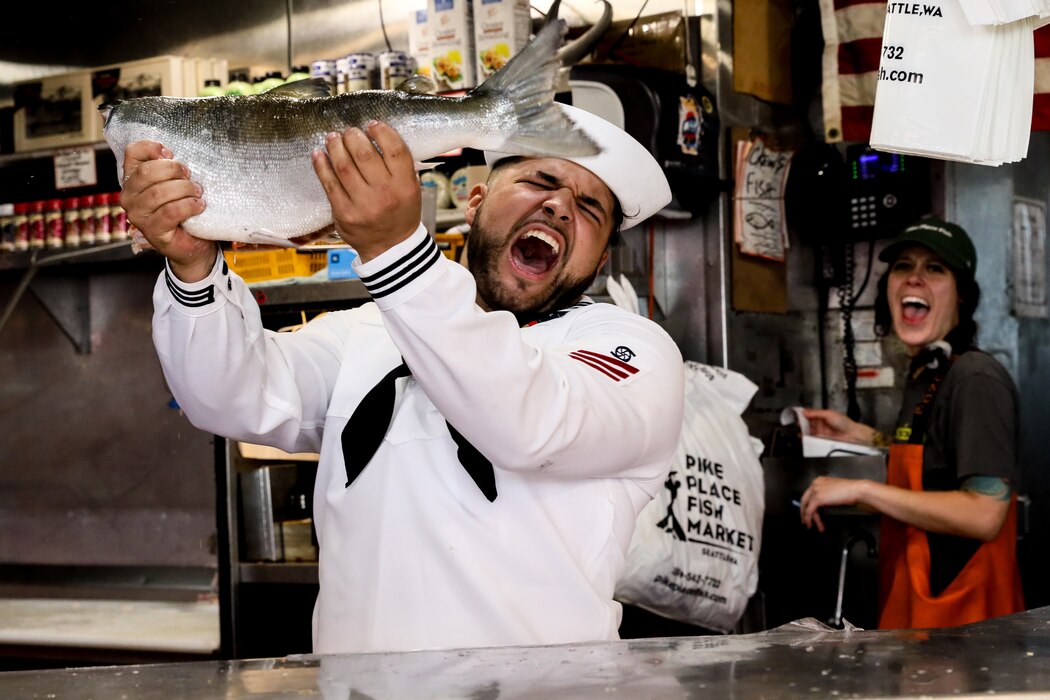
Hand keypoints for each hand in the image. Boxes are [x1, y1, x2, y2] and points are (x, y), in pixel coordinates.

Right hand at [120, 140, 214, 281]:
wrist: (194, 243)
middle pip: (146, 172)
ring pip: (158, 193)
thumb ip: (170, 169)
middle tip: (190, 177)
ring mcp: (137, 215)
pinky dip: (188, 206)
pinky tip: (198, 206)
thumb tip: (173, 155)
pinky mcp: (152, 231)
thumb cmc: (184, 209)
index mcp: (133, 180)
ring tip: (197, 193)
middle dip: (173, 170)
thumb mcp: (176, 183)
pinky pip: (170, 212)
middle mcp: (129, 196)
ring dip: (184, 190)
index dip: (152, 148)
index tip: (172, 154)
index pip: (133, 152)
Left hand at [312, 120, 420, 262]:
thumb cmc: (401, 214)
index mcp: (405, 186)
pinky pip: (329, 183)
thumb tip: (378, 135)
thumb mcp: (411, 189)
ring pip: (344, 166)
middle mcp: (385, 194)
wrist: (391, 248)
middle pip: (365, 154)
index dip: (381, 132)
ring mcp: (363, 205)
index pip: (394, 149)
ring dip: (335, 146)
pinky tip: (319, 154)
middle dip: (353, 136)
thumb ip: (400, 166)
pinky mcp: (344, 213)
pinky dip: (321, 165)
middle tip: (349, 131)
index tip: (372, 125)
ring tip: (333, 138)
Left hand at [799, 476, 867, 531]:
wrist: (856, 490)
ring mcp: (815, 490)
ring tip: (811, 525)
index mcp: (819, 480)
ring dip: (809, 518)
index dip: (807, 504)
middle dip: (803, 511)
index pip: (809, 493)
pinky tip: (811, 524)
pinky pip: (809, 511)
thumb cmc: (851, 490)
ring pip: (807, 507)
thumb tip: (824, 504)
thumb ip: (827, 494)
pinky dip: (809, 518)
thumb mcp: (835, 490)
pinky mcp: (818, 498)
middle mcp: (815, 484)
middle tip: (804, 520)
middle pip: (805, 500)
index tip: (807, 511)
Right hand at [800, 408, 876, 444]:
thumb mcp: (829, 414)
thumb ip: (816, 413)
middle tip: (796, 422)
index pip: (810, 413)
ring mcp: (821, 432)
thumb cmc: (845, 423)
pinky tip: (803, 436)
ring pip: (809, 430)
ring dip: (803, 430)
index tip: (797, 414)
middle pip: (808, 422)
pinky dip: (806, 437)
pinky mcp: (821, 439)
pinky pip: (812, 438)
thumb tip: (805, 411)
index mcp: (823, 415)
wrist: (852, 435)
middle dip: (802, 422)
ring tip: (798, 429)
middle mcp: (821, 423)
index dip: (804, 413)